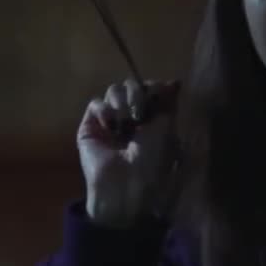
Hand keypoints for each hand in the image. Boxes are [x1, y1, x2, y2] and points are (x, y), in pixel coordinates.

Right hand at [79, 79, 179, 228]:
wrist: (127, 184)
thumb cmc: (153, 160)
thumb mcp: (167, 128)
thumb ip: (168, 103)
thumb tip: (175, 82)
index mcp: (151, 117)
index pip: (150, 87)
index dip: (153, 86)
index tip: (158, 93)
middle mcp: (130, 117)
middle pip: (131, 85)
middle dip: (137, 94)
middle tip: (140, 115)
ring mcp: (110, 121)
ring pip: (114, 90)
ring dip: (122, 102)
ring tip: (126, 124)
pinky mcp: (90, 127)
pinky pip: (96, 104)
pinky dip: (105, 111)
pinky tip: (111, 127)